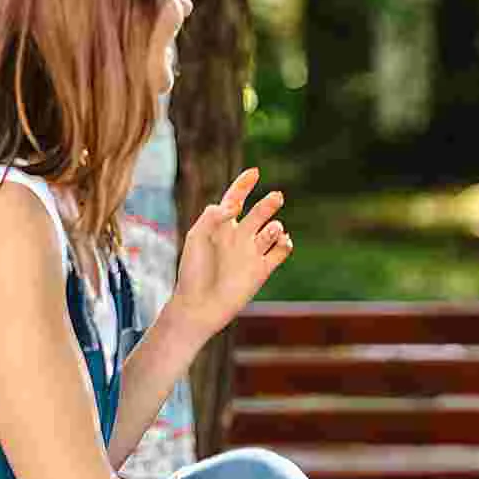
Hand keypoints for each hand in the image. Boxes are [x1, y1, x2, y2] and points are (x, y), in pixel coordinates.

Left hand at [169, 169, 291, 340]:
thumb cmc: (192, 272)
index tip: (255, 172)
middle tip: (277, 197)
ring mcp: (251, 253)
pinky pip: (281, 252)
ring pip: (273, 230)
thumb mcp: (196, 237)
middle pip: (259, 212)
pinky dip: (286, 243)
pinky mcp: (262, 270)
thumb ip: (213, 216)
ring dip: (275, 226)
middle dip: (269, 203)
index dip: (245, 184)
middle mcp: (238, 237)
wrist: (199, 306)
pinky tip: (282, 241)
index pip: (235, 198)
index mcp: (220, 226)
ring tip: (271, 231)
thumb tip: (235, 206)